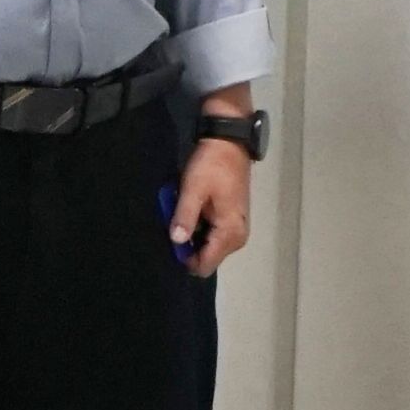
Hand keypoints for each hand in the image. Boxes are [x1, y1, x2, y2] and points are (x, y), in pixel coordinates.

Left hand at [168, 137, 251, 278]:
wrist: (229, 144)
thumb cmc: (211, 166)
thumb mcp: (193, 189)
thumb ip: (185, 217)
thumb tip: (176, 242)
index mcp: (230, 233)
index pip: (204, 265)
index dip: (185, 258)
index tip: (172, 238)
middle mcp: (237, 238)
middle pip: (207, 259)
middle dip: (189, 246)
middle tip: (177, 222)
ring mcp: (237, 230)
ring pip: (209, 248)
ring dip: (194, 236)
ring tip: (185, 214)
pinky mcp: (233, 222)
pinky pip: (213, 237)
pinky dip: (201, 228)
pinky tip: (194, 211)